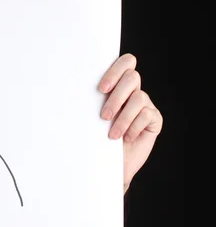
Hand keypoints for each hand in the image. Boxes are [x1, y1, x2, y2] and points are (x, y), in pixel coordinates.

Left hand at [98, 53, 162, 193]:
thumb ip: (89, 101)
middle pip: (132, 77)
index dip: (115, 71)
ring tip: (112, 135)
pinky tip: (125, 138)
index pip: (125, 62)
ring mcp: (145, 104)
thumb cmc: (94, 139)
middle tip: (103, 116)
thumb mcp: (88, 118)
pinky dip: (134, 126)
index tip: (100, 89)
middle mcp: (132, 91)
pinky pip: (148, 114)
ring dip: (123, 118)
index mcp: (116, 85)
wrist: (107, 165)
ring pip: (139, 97)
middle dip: (116, 97)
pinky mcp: (154, 119)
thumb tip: (72, 89)